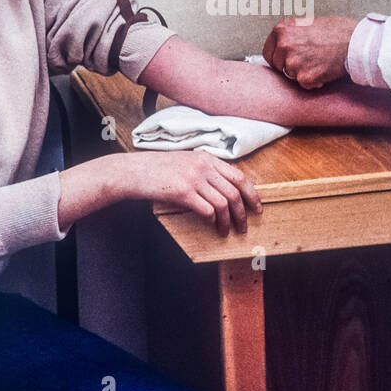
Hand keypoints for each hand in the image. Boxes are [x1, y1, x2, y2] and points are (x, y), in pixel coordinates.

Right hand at [123, 151, 261, 235]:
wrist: (133, 171)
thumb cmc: (158, 170)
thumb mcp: (185, 163)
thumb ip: (205, 171)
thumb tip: (225, 191)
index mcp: (206, 158)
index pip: (239, 176)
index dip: (252, 194)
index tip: (256, 208)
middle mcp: (203, 166)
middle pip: (234, 192)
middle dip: (242, 213)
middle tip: (243, 227)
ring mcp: (193, 178)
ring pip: (223, 204)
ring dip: (228, 222)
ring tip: (226, 232)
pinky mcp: (183, 192)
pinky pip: (207, 210)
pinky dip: (213, 221)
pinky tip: (211, 227)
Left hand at [262, 16, 357, 89]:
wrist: (355, 42)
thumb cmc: (338, 31)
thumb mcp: (308, 23)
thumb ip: (292, 33)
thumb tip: (283, 43)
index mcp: (282, 30)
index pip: (268, 51)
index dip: (278, 57)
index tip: (284, 60)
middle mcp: (284, 45)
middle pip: (277, 65)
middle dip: (290, 66)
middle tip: (307, 61)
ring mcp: (293, 62)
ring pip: (290, 76)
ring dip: (302, 74)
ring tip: (319, 62)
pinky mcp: (304, 77)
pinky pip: (304, 84)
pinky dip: (313, 81)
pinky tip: (323, 70)